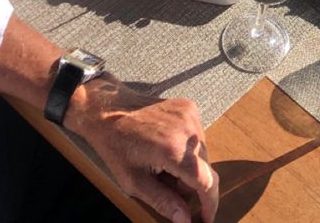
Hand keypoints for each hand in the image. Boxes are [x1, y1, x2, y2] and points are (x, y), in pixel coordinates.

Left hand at [68, 78, 217, 222]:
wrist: (109, 109)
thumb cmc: (117, 145)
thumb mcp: (134, 182)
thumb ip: (163, 202)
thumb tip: (185, 220)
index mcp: (173, 150)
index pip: (206, 182)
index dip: (210, 204)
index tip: (206, 219)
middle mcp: (187, 130)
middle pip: (205, 169)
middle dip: (192, 185)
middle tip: (168, 186)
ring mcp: (189, 115)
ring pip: (203, 153)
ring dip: (190, 166)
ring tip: (163, 165)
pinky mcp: (189, 107)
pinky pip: (198, 137)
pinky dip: (187, 149)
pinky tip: (167, 148)